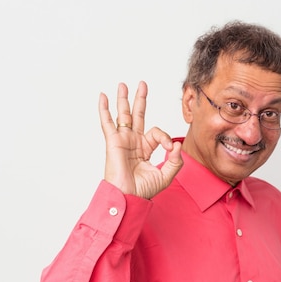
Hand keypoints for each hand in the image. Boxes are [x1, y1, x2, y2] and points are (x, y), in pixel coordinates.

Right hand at [99, 81, 182, 198]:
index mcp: (145, 149)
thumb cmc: (143, 190)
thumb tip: (177, 144)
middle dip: (140, 100)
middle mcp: (133, 142)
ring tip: (123, 85)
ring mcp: (122, 141)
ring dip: (123, 99)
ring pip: (123, 115)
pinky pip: (107, 123)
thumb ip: (175, 161)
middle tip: (142, 84)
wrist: (128, 197)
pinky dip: (104, 109)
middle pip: (137, 115)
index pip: (157, 133)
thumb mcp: (166, 175)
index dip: (166, 138)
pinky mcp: (113, 142)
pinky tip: (103, 96)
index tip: (170, 149)